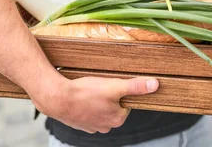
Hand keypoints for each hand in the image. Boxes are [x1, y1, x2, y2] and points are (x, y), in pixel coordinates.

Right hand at [32, 75, 158, 133]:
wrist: (57, 98)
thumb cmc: (85, 93)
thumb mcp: (114, 86)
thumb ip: (135, 86)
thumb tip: (155, 85)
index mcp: (117, 119)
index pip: (126, 102)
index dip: (120, 91)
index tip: (111, 84)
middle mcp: (105, 126)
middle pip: (113, 105)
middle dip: (108, 95)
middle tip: (99, 85)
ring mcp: (91, 126)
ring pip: (99, 108)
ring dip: (96, 99)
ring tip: (89, 89)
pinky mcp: (79, 123)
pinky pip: (87, 111)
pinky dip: (85, 103)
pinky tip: (80, 95)